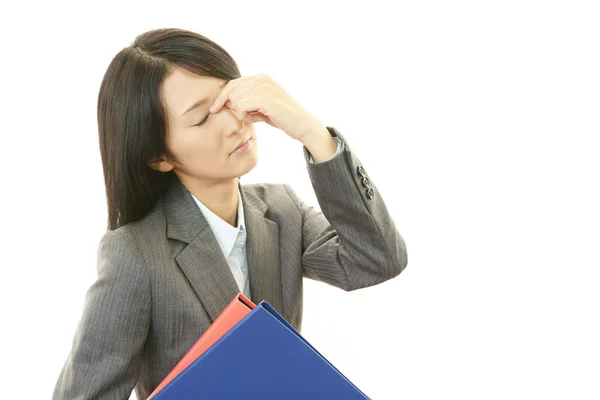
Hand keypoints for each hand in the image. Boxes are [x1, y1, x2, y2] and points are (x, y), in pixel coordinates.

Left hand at [209, 74, 324, 141]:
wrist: (302, 125)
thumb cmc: (282, 118)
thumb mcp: (261, 106)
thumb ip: (247, 100)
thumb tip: (226, 101)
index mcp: (261, 77)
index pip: (233, 83)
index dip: (222, 97)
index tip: (214, 109)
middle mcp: (262, 78)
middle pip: (231, 90)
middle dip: (231, 106)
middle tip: (245, 117)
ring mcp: (264, 87)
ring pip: (235, 99)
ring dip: (241, 113)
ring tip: (254, 118)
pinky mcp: (265, 98)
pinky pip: (240, 107)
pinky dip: (244, 116)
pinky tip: (256, 119)